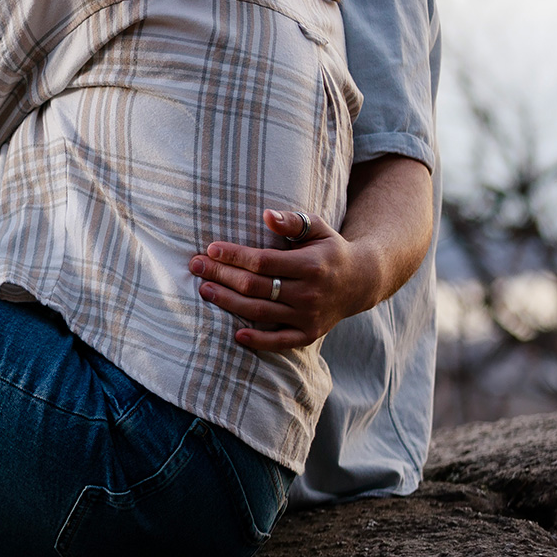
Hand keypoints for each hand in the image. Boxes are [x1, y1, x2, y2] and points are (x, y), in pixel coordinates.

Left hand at [189, 208, 383, 351]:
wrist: (361, 282)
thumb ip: (292, 222)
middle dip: (222, 276)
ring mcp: (309, 316)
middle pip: (256, 287)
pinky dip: (258, 341)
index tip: (210, 249)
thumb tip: (266, 215)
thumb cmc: (329, 249)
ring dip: (228, 302)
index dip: (235, 256)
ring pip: (261, 312)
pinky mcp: (309, 334)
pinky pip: (280, 341)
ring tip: (203, 290)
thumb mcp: (317, 228)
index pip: (263, 262)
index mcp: (311, 265)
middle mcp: (310, 293)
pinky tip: (236, 335)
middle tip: (195, 266)